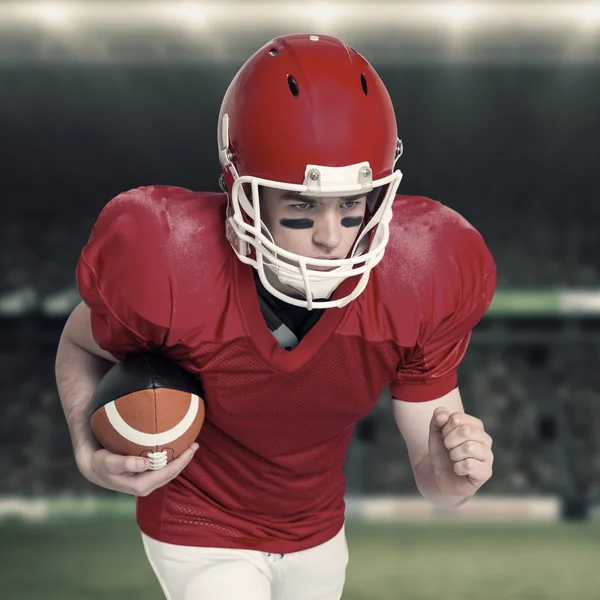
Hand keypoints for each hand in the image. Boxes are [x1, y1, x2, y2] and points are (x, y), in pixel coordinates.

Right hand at [77, 443, 198, 496]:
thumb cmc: (101, 463)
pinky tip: (176, 450)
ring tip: (190, 446)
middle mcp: (146, 487)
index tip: (191, 448)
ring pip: (168, 472)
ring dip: (180, 460)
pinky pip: (163, 469)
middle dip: (185, 460)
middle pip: (171, 473)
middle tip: (195, 444)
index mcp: (141, 486)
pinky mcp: (144, 477)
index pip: (168, 473)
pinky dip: (171, 460)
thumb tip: (145, 463)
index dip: (181, 461)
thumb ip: (125, 463)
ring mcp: (146, 483)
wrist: (93, 468)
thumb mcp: (109, 462)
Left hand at [428, 408, 492, 497]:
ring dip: (454, 454)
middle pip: (465, 431)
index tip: (445, 436)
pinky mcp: (486, 473)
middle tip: (448, 448)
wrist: (442, 475)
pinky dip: (457, 467)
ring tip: (454, 459)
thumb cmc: (443, 451)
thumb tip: (442, 415)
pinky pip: (469, 465)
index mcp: (475, 425)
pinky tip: (458, 469)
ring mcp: (488, 456)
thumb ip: (437, 418)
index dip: (445, 428)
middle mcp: (486, 439)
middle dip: (449, 441)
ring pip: (468, 448)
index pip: (457, 418)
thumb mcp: (436, 432)